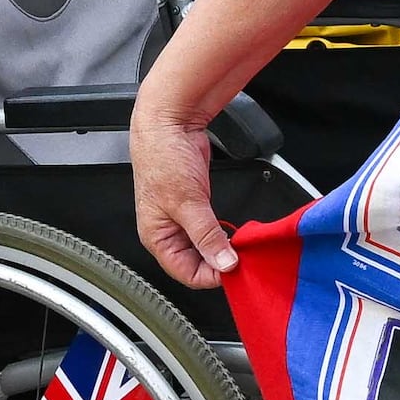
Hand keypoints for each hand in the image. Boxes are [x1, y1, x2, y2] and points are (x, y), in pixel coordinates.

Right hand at [128, 101, 235, 289]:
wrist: (169, 124)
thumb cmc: (163, 158)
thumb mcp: (188, 203)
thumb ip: (207, 236)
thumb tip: (224, 262)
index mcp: (156, 237)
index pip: (185, 273)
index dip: (211, 276)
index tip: (235, 270)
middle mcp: (168, 232)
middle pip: (196, 263)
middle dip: (219, 263)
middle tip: (242, 259)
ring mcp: (183, 219)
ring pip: (206, 247)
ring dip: (223, 248)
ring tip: (241, 247)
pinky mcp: (196, 205)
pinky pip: (212, 229)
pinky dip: (225, 233)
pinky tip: (236, 234)